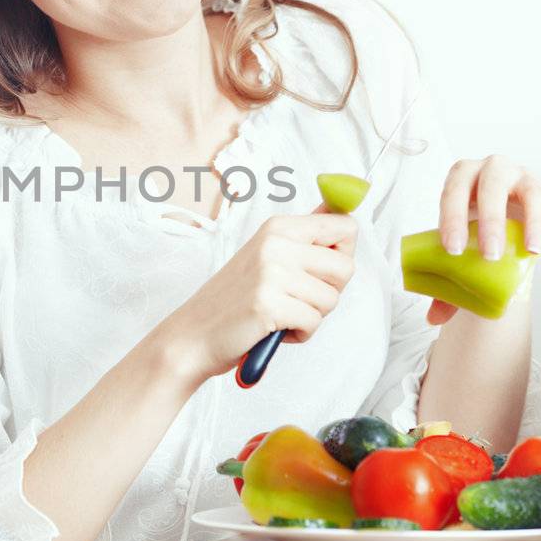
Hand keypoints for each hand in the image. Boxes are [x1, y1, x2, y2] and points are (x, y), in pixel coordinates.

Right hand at [153, 204, 357, 386]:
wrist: (195, 333)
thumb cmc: (235, 299)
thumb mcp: (268, 255)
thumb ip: (305, 236)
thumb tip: (338, 207)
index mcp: (279, 226)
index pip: (346, 226)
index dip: (342, 255)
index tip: (318, 270)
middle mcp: (276, 243)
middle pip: (346, 267)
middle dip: (329, 291)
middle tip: (297, 298)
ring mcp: (271, 273)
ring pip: (331, 299)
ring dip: (311, 315)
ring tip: (281, 314)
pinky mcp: (269, 304)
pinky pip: (313, 322)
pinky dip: (299, 333)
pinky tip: (275, 329)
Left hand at [428, 155, 540, 326]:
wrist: (498, 215)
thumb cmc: (471, 227)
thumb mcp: (456, 245)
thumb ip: (443, 277)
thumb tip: (433, 318)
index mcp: (463, 176)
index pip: (454, 189)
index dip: (451, 216)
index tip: (452, 249)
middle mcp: (494, 169)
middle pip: (493, 186)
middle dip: (491, 220)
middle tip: (490, 256)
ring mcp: (525, 177)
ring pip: (533, 191)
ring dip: (534, 222)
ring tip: (533, 253)